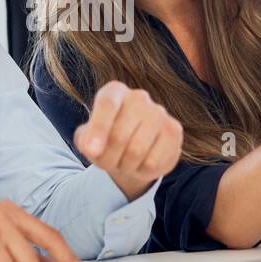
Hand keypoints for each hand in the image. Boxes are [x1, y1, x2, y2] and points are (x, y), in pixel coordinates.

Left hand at [73, 81, 182, 199]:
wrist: (132, 153)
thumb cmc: (106, 142)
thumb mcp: (88, 140)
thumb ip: (86, 140)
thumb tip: (92, 148)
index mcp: (114, 91)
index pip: (107, 104)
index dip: (99, 129)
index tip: (92, 151)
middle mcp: (139, 97)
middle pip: (120, 135)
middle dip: (108, 157)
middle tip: (107, 162)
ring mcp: (159, 112)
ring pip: (137, 150)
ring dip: (125, 166)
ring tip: (123, 163)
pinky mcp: (174, 131)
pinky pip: (154, 161)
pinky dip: (142, 170)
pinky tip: (141, 164)